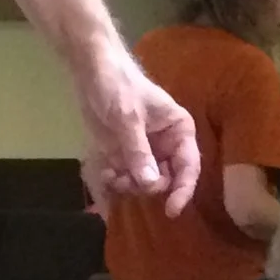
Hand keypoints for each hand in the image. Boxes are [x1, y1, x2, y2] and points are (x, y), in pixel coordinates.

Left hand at [75, 51, 198, 214]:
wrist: (91, 69)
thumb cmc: (117, 85)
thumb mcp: (127, 118)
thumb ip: (139, 152)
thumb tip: (151, 184)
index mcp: (179, 132)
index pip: (189, 167)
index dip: (183, 190)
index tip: (171, 210)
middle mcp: (168, 145)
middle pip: (168, 179)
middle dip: (148, 186)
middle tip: (125, 182)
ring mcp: (147, 151)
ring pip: (147, 182)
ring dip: (130, 185)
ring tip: (112, 176)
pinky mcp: (127, 154)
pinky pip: (128, 178)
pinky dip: (118, 181)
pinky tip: (106, 172)